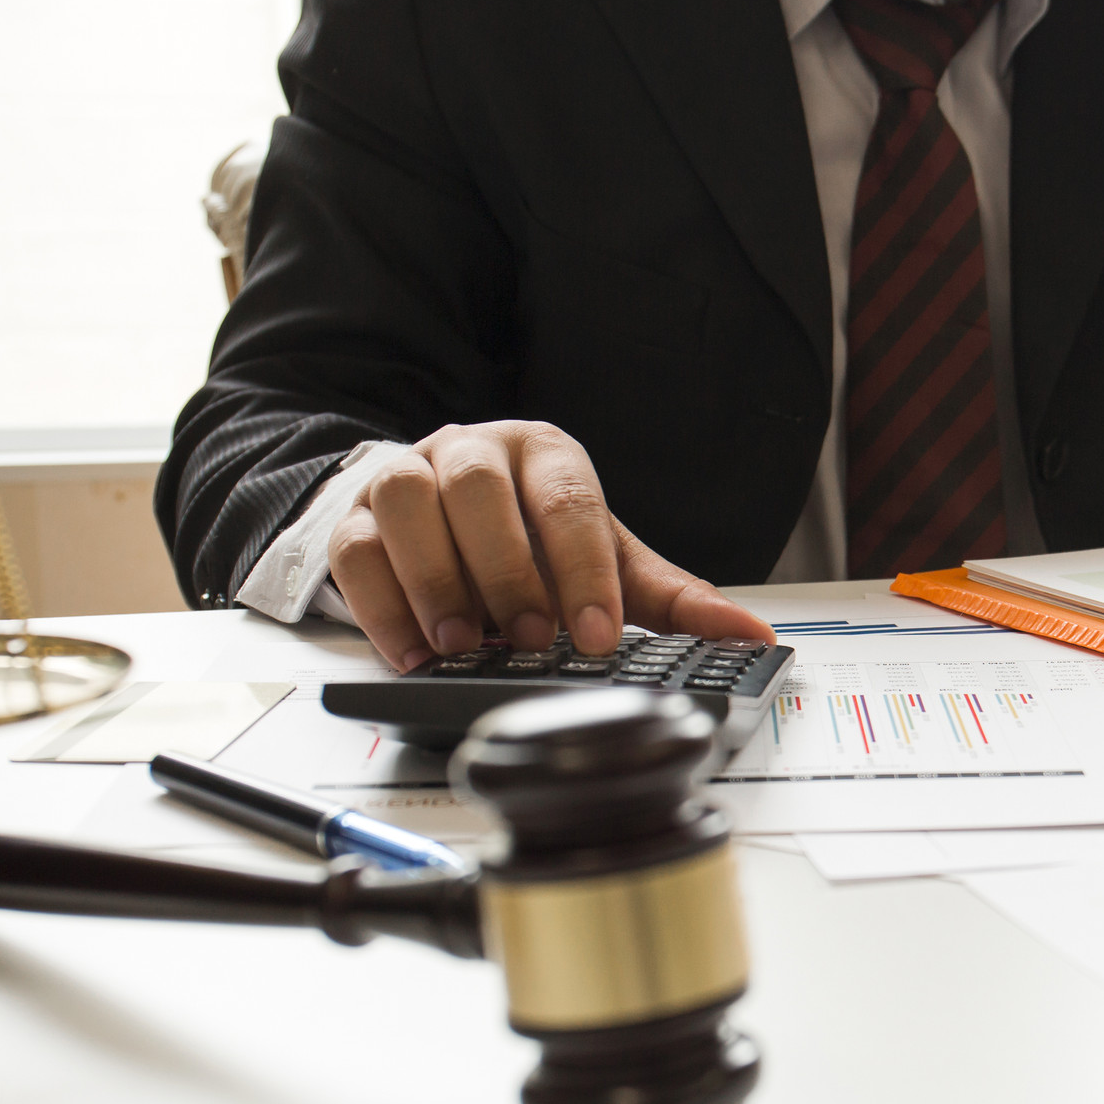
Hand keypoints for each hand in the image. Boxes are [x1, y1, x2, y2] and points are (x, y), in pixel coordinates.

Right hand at [327, 420, 775, 672]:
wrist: (445, 521)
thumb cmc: (534, 541)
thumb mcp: (607, 564)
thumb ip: (673, 601)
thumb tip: (750, 636)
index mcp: (545, 453)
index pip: (567, 497)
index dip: (582, 566)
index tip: (596, 633)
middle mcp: (473, 451)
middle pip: (479, 489)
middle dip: (506, 569)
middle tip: (531, 638)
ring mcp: (406, 476)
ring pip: (406, 501)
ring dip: (435, 577)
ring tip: (464, 644)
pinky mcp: (354, 517)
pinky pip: (355, 548)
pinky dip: (382, 602)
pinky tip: (413, 652)